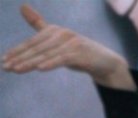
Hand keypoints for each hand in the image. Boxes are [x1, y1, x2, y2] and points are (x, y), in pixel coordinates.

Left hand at [2, 4, 135, 89]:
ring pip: (46, 54)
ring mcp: (71, 43)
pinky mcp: (80, 53)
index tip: (3, 60)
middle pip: (36, 48)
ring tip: (16, 70)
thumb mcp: (58, 40)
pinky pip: (62, 59)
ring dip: (30, 63)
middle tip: (5, 67)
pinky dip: (50, 63)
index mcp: (54, 31)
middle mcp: (61, 33)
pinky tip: (39, 68)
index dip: (17, 51)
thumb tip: (21, 6)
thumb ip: (40, 25)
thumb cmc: (79, 52)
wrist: (105, 62)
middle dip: (19, 58)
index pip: (32, 43)